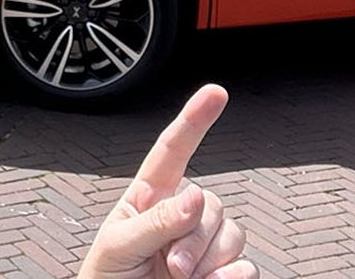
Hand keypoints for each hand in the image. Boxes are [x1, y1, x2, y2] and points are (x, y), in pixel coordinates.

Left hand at [79, 85, 252, 278]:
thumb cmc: (107, 278)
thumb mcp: (119, 245)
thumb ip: (156, 221)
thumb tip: (196, 197)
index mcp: (149, 198)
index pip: (173, 152)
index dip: (194, 120)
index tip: (216, 93)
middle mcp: (181, 216)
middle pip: (212, 204)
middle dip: (194, 237)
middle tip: (171, 267)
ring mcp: (204, 246)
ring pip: (232, 234)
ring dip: (209, 259)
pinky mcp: (223, 274)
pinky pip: (246, 267)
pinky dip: (232, 278)